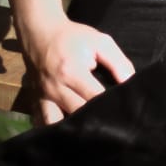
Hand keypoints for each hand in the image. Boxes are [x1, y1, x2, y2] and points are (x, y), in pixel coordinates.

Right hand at [18, 16, 135, 124]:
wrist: (40, 33)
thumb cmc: (73, 37)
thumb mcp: (99, 41)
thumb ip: (117, 61)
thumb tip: (130, 81)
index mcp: (72, 71)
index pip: (94, 98)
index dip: (108, 107)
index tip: (121, 112)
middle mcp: (55, 88)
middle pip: (77, 114)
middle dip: (94, 120)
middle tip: (109, 124)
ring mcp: (42, 97)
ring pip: (58, 125)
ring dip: (72, 130)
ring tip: (88, 132)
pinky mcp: (35, 102)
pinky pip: (43, 123)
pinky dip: (54, 130)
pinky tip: (67, 133)